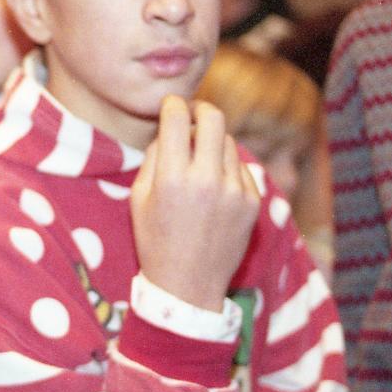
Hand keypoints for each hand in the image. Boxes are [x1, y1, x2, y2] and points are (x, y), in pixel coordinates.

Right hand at [130, 97, 259, 311]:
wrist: (188, 286)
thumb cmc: (156, 241)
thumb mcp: (139, 198)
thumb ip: (154, 157)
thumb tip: (169, 127)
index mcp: (173, 178)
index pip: (177, 117)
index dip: (172, 105)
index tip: (171, 107)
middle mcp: (207, 179)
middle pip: (213, 117)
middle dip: (200, 110)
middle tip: (192, 117)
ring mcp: (235, 190)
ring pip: (228, 141)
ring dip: (212, 142)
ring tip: (199, 162)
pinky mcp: (253, 201)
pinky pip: (241, 167)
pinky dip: (227, 168)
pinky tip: (214, 188)